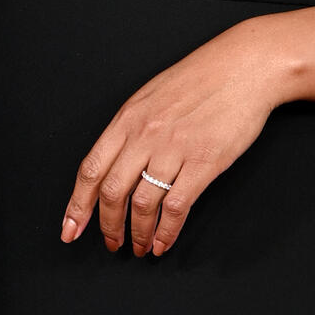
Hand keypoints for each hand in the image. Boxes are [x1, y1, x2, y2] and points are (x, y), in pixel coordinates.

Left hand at [61, 20, 284, 257]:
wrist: (244, 67)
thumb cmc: (200, 79)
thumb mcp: (152, 96)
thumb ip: (131, 128)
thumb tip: (114, 163)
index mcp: (128, 118)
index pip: (91, 169)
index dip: (78, 204)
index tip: (70, 228)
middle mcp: (145, 134)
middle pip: (113, 191)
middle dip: (108, 226)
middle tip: (111, 244)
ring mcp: (174, 149)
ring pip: (143, 204)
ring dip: (138, 234)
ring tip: (139, 247)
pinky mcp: (204, 162)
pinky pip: (177, 206)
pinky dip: (167, 232)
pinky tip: (163, 243)